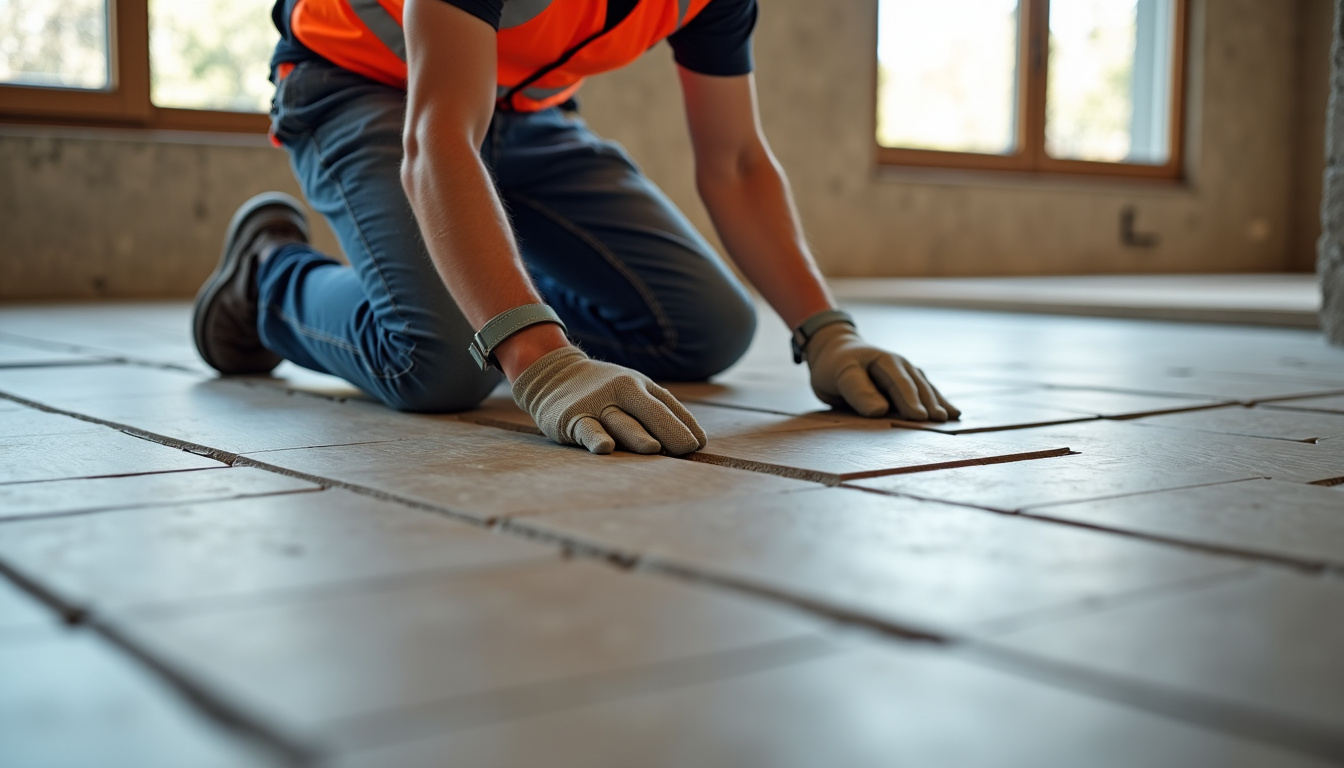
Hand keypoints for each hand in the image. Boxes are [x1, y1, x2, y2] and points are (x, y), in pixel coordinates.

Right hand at [512, 346, 706, 454]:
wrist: (554, 374)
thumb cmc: (607, 391)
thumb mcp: (636, 391)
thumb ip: (664, 412)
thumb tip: (698, 442)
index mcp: (640, 386)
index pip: (667, 406)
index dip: (684, 425)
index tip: (698, 446)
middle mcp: (621, 392)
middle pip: (649, 412)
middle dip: (668, 430)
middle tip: (686, 449)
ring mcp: (597, 405)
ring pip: (621, 422)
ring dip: (636, 435)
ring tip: (653, 448)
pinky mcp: (573, 419)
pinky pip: (587, 430)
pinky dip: (595, 438)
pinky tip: (605, 448)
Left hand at [804, 324, 959, 421]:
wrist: (835, 354)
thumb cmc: (834, 366)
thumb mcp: (840, 375)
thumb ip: (858, 391)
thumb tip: (880, 410)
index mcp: (884, 361)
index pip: (899, 383)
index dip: (909, 399)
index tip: (920, 417)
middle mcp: (901, 366)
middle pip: (918, 386)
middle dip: (930, 403)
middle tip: (941, 421)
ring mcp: (907, 374)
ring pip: (926, 389)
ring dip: (938, 403)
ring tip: (952, 418)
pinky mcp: (908, 384)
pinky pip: (925, 393)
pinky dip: (938, 402)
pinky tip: (953, 414)